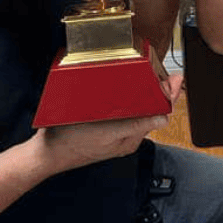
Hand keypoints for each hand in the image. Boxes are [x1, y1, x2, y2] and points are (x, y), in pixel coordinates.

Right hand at [30, 73, 182, 173]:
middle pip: (148, 108)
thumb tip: (165, 118)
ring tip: (148, 74)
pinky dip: (124, 96)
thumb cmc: (74, 143)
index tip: (176, 78)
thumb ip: (137, 125)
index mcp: (132, 138)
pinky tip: (121, 86)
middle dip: (157, 91)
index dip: (169, 96)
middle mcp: (125, 134)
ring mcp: (112, 129)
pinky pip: (118, 108)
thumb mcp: (109, 133)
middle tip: (163, 70)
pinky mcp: (100, 124)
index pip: (158, 114)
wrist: (45, 152)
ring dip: (141, 92)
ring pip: (133, 107)